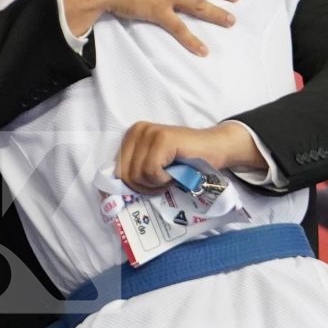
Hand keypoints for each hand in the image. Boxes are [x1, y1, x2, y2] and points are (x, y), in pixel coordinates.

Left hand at [116, 120, 261, 191]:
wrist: (215, 149)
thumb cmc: (185, 162)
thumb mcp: (153, 166)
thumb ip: (135, 172)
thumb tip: (113, 197)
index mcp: (131, 136)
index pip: (116, 171)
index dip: (134, 186)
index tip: (153, 185)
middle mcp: (137, 130)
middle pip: (126, 175)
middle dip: (146, 187)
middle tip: (165, 181)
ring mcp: (149, 132)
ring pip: (138, 175)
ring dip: (157, 184)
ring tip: (171, 175)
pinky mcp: (162, 138)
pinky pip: (151, 171)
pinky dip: (165, 179)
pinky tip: (176, 171)